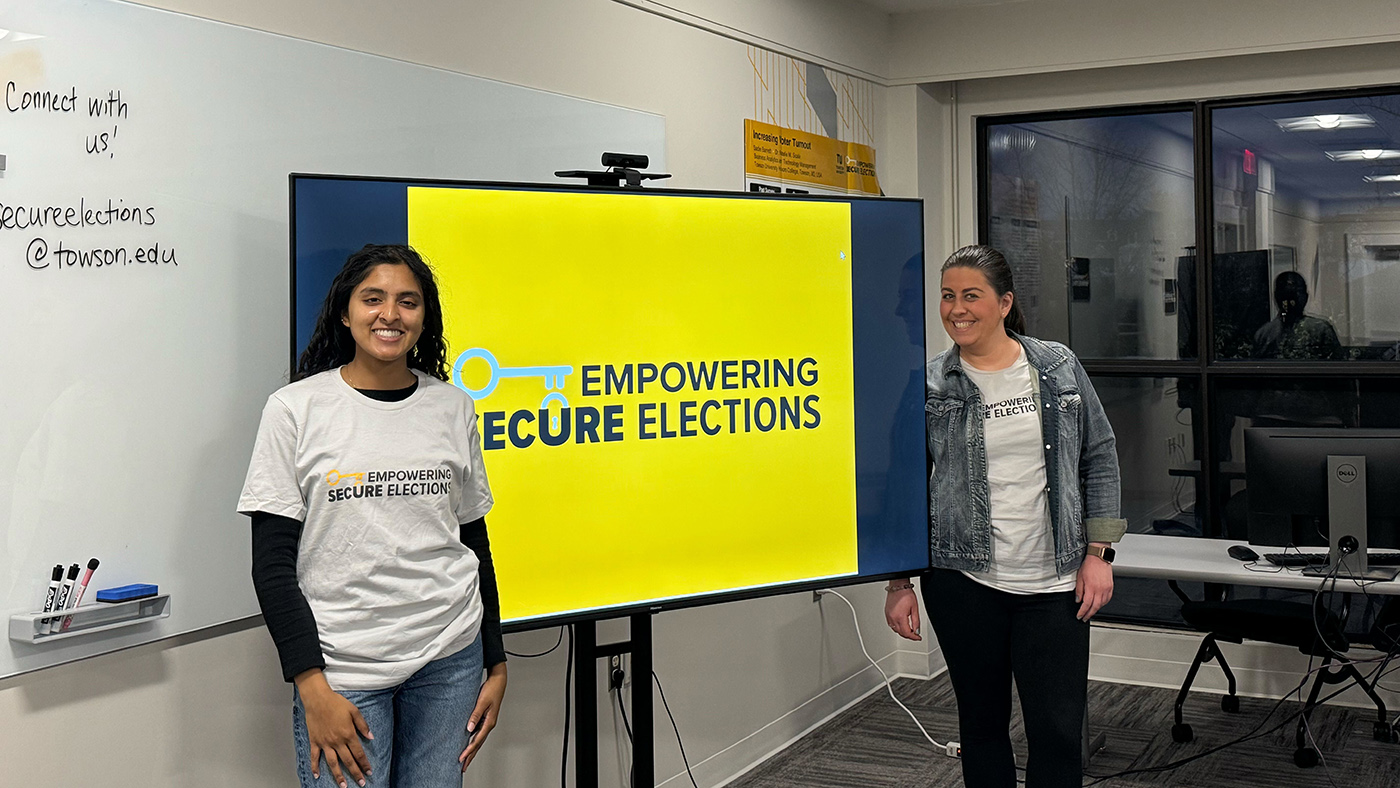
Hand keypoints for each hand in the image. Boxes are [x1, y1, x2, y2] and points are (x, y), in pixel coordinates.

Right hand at [295, 669, 372, 787]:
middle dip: (355, 773)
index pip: (359, 753)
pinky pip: (315, 757)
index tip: (369, 772)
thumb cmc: (336, 703)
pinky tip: (317, 775)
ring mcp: (325, 743)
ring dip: (338, 775)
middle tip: (361, 783)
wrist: (318, 699)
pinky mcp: (315, 741)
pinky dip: (315, 767)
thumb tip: (371, 737)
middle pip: (348, 761)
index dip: (364, 764)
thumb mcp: (354, 711)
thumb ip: (363, 726)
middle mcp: (337, 741)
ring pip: (333, 763)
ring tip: (343, 785)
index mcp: (348, 734)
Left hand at [460, 663, 506, 771]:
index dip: (468, 751)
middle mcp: (489, 724)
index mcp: (489, 722)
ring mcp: (487, 722)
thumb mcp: (481, 702)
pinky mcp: (484, 718)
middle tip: (462, 767)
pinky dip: (472, 740)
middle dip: (470, 756)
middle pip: (478, 744)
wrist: (498, 681)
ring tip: (465, 759)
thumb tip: (469, 728)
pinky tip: (467, 743)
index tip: (461, 759)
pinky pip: (477, 733)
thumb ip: (475, 715)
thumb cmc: (491, 689)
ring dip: (471, 750)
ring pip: (478, 740)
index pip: (476, 740)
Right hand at [884, 583, 921, 640]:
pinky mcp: (886, 613)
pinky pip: (891, 625)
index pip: (907, 633)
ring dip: (903, 632)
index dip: (913, 637)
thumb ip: (916, 622)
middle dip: (909, 635)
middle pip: (901, 633)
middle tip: (915, 635)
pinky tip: (902, 626)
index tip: (918, 638)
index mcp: (900, 617)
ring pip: (895, 630)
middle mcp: (892, 618)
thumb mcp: (915, 608)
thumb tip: (916, 631)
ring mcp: (888, 616)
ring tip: (909, 631)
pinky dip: (897, 628)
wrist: (898, 586)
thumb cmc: (905, 594)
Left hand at [1075, 549, 1113, 621]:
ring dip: (1096, 609)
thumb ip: (1079, 590)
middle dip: (1089, 614)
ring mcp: (1106, 589)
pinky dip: (1103, 604)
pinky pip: (1107, 599)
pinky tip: (1099, 604)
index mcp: (1091, 587)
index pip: (1086, 604)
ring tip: (1090, 612)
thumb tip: (1078, 600)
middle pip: (1095, 607)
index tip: (1080, 616)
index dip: (1082, 612)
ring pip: (1102, 604)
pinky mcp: (1110, 587)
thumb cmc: (1089, 565)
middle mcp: (1100, 589)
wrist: (1099, 558)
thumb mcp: (1079, 577)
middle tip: (1085, 618)